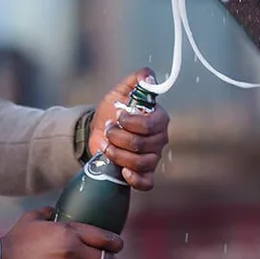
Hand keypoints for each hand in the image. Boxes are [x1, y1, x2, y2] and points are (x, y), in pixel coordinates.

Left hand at [90, 68, 170, 189]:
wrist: (99, 133)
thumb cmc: (112, 112)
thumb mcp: (120, 92)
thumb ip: (136, 81)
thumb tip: (148, 76)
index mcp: (158, 119)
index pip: (150, 124)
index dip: (130, 122)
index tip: (118, 117)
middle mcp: (159, 139)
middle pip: (142, 144)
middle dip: (118, 138)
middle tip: (108, 131)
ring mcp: (153, 158)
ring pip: (140, 163)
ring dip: (117, 155)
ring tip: (107, 146)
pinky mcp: (144, 173)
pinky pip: (146, 182)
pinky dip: (134, 178)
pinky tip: (122, 171)